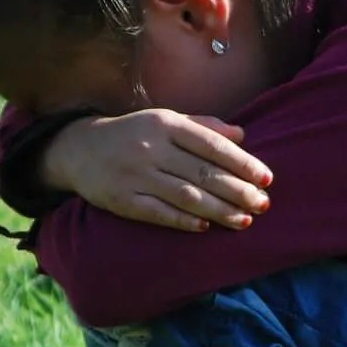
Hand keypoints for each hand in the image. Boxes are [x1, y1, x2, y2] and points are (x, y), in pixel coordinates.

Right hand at [42, 109, 272, 231]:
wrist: (79, 149)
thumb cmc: (134, 133)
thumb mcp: (165, 120)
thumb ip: (204, 126)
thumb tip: (243, 136)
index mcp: (165, 124)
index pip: (212, 145)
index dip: (243, 163)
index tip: (267, 178)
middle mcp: (151, 148)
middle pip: (203, 172)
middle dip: (238, 191)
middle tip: (263, 204)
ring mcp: (135, 174)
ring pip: (185, 195)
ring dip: (219, 210)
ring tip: (245, 220)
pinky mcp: (122, 199)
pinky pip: (158, 212)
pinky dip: (183, 220)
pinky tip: (206, 226)